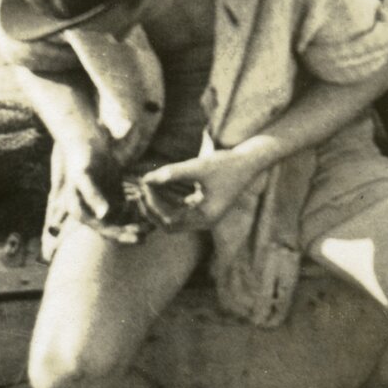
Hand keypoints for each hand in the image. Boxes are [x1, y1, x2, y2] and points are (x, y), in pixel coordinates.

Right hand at [60, 139, 145, 243]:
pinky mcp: (111, 195)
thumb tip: (103, 216)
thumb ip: (93, 196)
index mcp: (79, 211)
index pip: (102, 229)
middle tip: (150, 231)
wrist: (84, 139)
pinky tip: (150, 209)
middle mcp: (89, 211)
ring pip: (120, 220)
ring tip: (153, 224)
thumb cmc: (81, 156)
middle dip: (131, 231)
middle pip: (113, 228)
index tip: (138, 237)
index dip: (121, 235)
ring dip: (135, 223)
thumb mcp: (84, 176)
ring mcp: (101, 204)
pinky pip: (125, 208)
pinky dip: (136, 210)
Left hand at [137, 147, 263, 228]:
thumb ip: (175, 172)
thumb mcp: (200, 166)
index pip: (170, 221)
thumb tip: (148, 178)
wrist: (248, 162)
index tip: (145, 185)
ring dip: (156, 205)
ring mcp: (202, 215)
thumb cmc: (227, 164)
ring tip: (144, 186)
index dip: (153, 205)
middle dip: (151, 209)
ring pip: (171, 218)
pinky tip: (156, 185)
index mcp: (205, 218)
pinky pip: (177, 209)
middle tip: (139, 190)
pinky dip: (165, 199)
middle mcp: (203, 221)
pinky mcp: (201, 206)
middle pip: (168, 225)